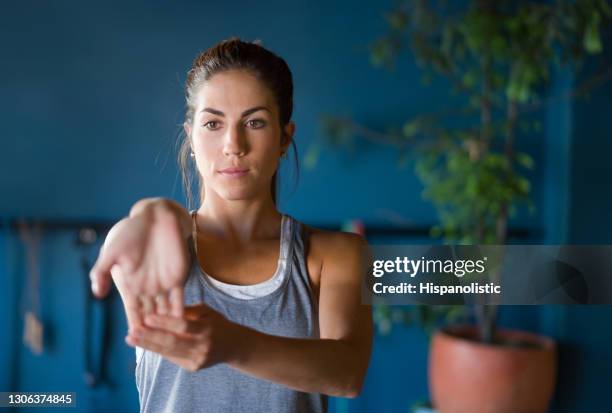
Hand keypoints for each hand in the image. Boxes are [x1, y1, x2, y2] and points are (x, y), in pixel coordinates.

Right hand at [89, 200, 190, 330]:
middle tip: (153, 349)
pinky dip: (181, 312)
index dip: (134, 323)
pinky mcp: (179, 276)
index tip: (134, 339)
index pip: (132, 310)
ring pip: (165, 311)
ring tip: (170, 343)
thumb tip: (96, 294)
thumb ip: (102, 271)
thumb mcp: (112, 250)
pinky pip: (180, 298)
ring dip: (167, 326)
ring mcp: (164, 283)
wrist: (155, 217)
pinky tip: (184, 326)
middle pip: (150, 316)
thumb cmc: (131, 231)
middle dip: (152, 332)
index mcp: (131, 284)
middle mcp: (147, 288)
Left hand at [124, 303, 243, 371]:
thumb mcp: (206, 311)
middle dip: (150, 337)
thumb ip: (186, 311)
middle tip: (132, 331)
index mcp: (207, 329)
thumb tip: (162, 309)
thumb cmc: (217, 323)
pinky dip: (157, 350)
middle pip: (172, 342)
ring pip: (169, 352)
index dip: (165, 322)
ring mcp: (197, 359)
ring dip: (148, 345)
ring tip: (131, 339)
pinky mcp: (192, 367)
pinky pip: (172, 357)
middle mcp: (202, 346)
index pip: (184, 326)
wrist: (233, 346)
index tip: (148, 317)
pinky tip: (143, 343)